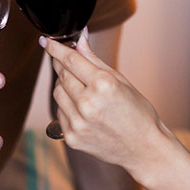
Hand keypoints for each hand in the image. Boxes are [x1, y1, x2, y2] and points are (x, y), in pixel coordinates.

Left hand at [42, 36, 167, 177]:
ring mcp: (78, 123)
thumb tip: (79, 40)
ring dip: (64, 86)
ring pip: (57, 93)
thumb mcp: (120, 80)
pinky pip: (60, 113)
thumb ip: (95, 60)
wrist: (143, 148)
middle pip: (62, 75)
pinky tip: (83, 109)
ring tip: (81, 89)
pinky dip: (67, 106)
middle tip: (65, 61)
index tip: (46, 41)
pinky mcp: (72, 137)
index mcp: (103, 85)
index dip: (56, 48)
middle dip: (61, 65)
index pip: (71, 60)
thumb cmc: (137, 112)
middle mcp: (88, 103)